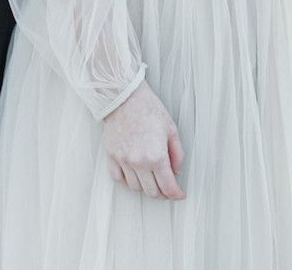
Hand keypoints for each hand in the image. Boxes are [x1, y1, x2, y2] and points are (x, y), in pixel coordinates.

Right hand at [103, 80, 185, 199]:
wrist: (124, 95)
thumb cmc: (148, 108)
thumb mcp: (171, 128)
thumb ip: (177, 153)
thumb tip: (176, 172)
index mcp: (156, 156)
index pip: (168, 187)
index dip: (176, 194)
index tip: (180, 194)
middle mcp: (139, 162)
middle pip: (152, 192)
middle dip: (162, 193)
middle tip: (167, 187)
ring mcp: (123, 160)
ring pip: (135, 187)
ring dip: (145, 186)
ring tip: (151, 178)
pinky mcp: (111, 155)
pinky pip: (118, 178)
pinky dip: (127, 180)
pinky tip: (134, 174)